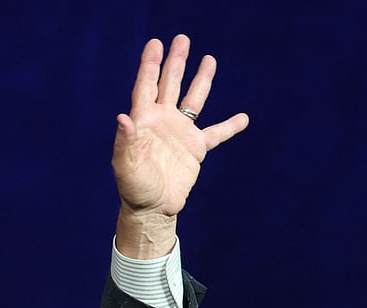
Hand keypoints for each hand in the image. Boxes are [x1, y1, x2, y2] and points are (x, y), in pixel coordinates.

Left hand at [113, 34, 249, 218]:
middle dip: (175, 62)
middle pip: (169, 85)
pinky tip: (242, 118)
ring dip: (201, 80)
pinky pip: (216, 133)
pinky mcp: (196, 149)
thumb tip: (123, 117)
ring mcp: (180, 133)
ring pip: (193, 100)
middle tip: (181, 39)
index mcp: (143, 123)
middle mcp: (162, 123)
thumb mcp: (126, 167)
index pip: (146, 87)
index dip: (150, 65)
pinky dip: (230, 126)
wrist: (153, 210)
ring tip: (209, 59)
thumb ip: (125, 142)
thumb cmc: (134, 190)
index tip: (155, 44)